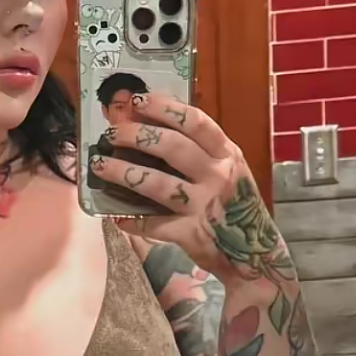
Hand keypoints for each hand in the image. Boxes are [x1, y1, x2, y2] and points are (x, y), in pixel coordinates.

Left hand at [93, 94, 290, 284]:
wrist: (255, 254)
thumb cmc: (235, 207)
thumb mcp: (228, 171)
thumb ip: (202, 153)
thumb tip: (155, 129)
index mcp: (227, 155)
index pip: (195, 122)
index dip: (165, 108)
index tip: (139, 101)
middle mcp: (218, 176)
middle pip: (171, 147)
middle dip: (135, 136)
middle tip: (111, 133)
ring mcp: (204, 205)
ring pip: (156, 183)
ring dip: (123, 172)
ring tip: (99, 165)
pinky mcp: (191, 233)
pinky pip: (154, 223)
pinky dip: (132, 221)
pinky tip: (117, 217)